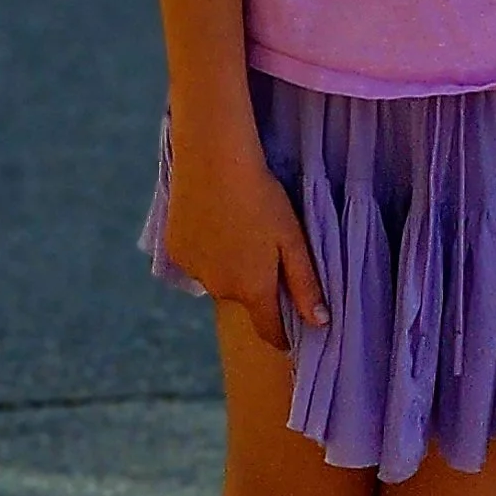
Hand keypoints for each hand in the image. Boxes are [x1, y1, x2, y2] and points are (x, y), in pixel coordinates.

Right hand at [164, 127, 327, 352]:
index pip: (268, 331)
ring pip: (219, 278)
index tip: (292, 333)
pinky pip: (198, 259)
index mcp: (252, 289)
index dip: (283, 336)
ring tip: (240, 227)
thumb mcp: (292, 239)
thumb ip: (305, 285)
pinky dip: (208, 248)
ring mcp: (193, 271)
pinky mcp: (175, 250)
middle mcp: (219, 288)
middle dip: (256, 284)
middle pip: (244, 298)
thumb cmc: (263, 198)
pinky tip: (217, 220)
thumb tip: (321, 324)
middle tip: (267, 247)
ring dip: (230, 265)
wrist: (213, 160)